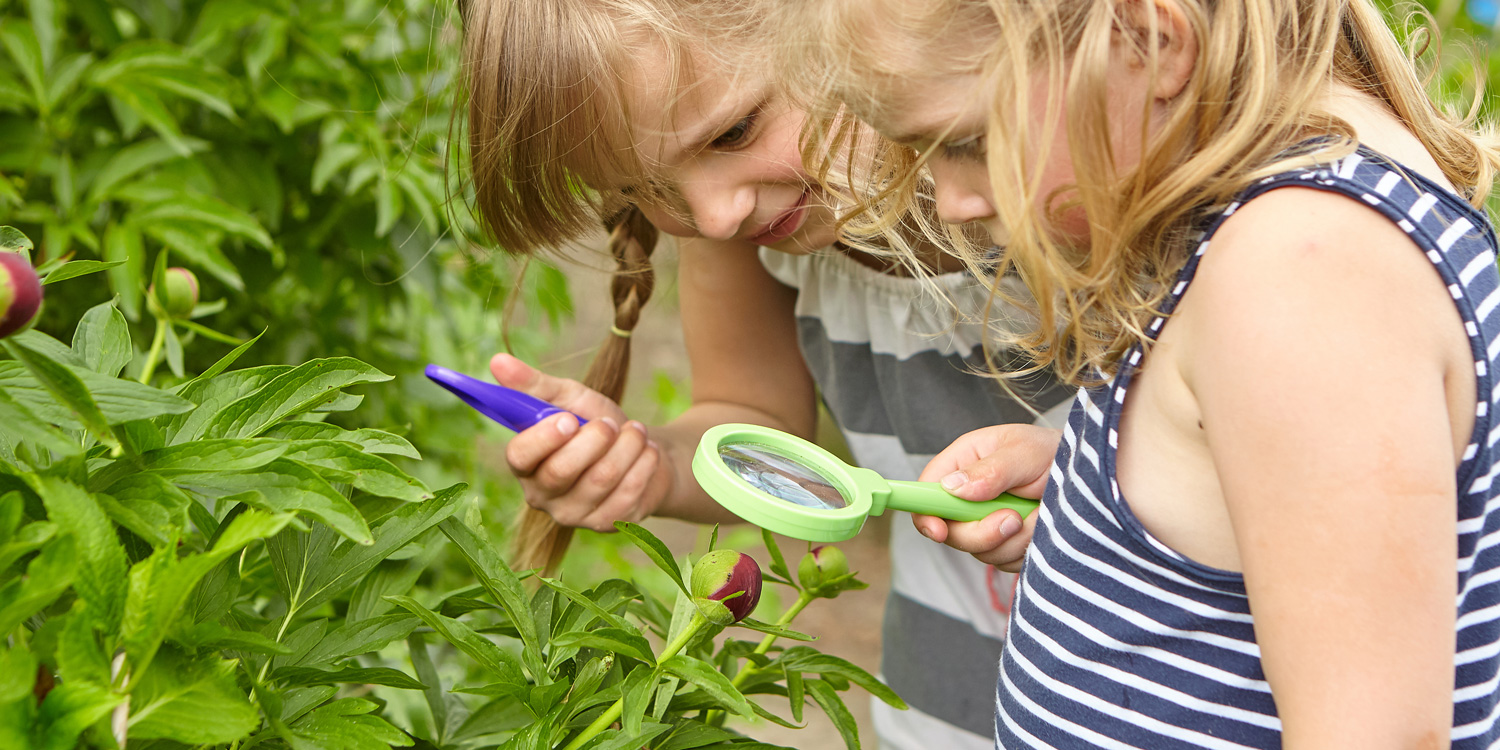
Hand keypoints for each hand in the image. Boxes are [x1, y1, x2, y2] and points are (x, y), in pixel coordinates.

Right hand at [490, 353, 670, 531]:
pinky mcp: (607, 524)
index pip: (519, 457)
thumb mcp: (569, 399)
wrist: (643, 450)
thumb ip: (534, 385)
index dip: (543, 438)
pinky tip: (648, 451)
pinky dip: (643, 464)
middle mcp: (543, 495)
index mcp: (525, 463)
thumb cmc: (598, 424)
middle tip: (610, 422)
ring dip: (626, 446)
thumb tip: (497, 360)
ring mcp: (575, 514)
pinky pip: (627, 493)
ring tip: (637, 430)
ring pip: (600, 479)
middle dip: (592, 440)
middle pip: (559, 472)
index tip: (568, 418)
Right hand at [914, 424, 1060, 571]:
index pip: (926, 491)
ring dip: (1013, 539)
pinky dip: (1025, 550)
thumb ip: (990, 470)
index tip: (939, 530)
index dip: (926, 513)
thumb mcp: (1024, 452)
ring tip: (1037, 513)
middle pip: (951, 531)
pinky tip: (1040, 527)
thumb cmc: (1055, 452)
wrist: (1090, 477)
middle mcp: (969, 495)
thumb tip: (953, 488)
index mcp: (965, 463)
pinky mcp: (1007, 543)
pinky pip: (1005, 561)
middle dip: (983, 532)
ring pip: (981, 550)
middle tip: (1013, 518)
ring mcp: (987, 522)